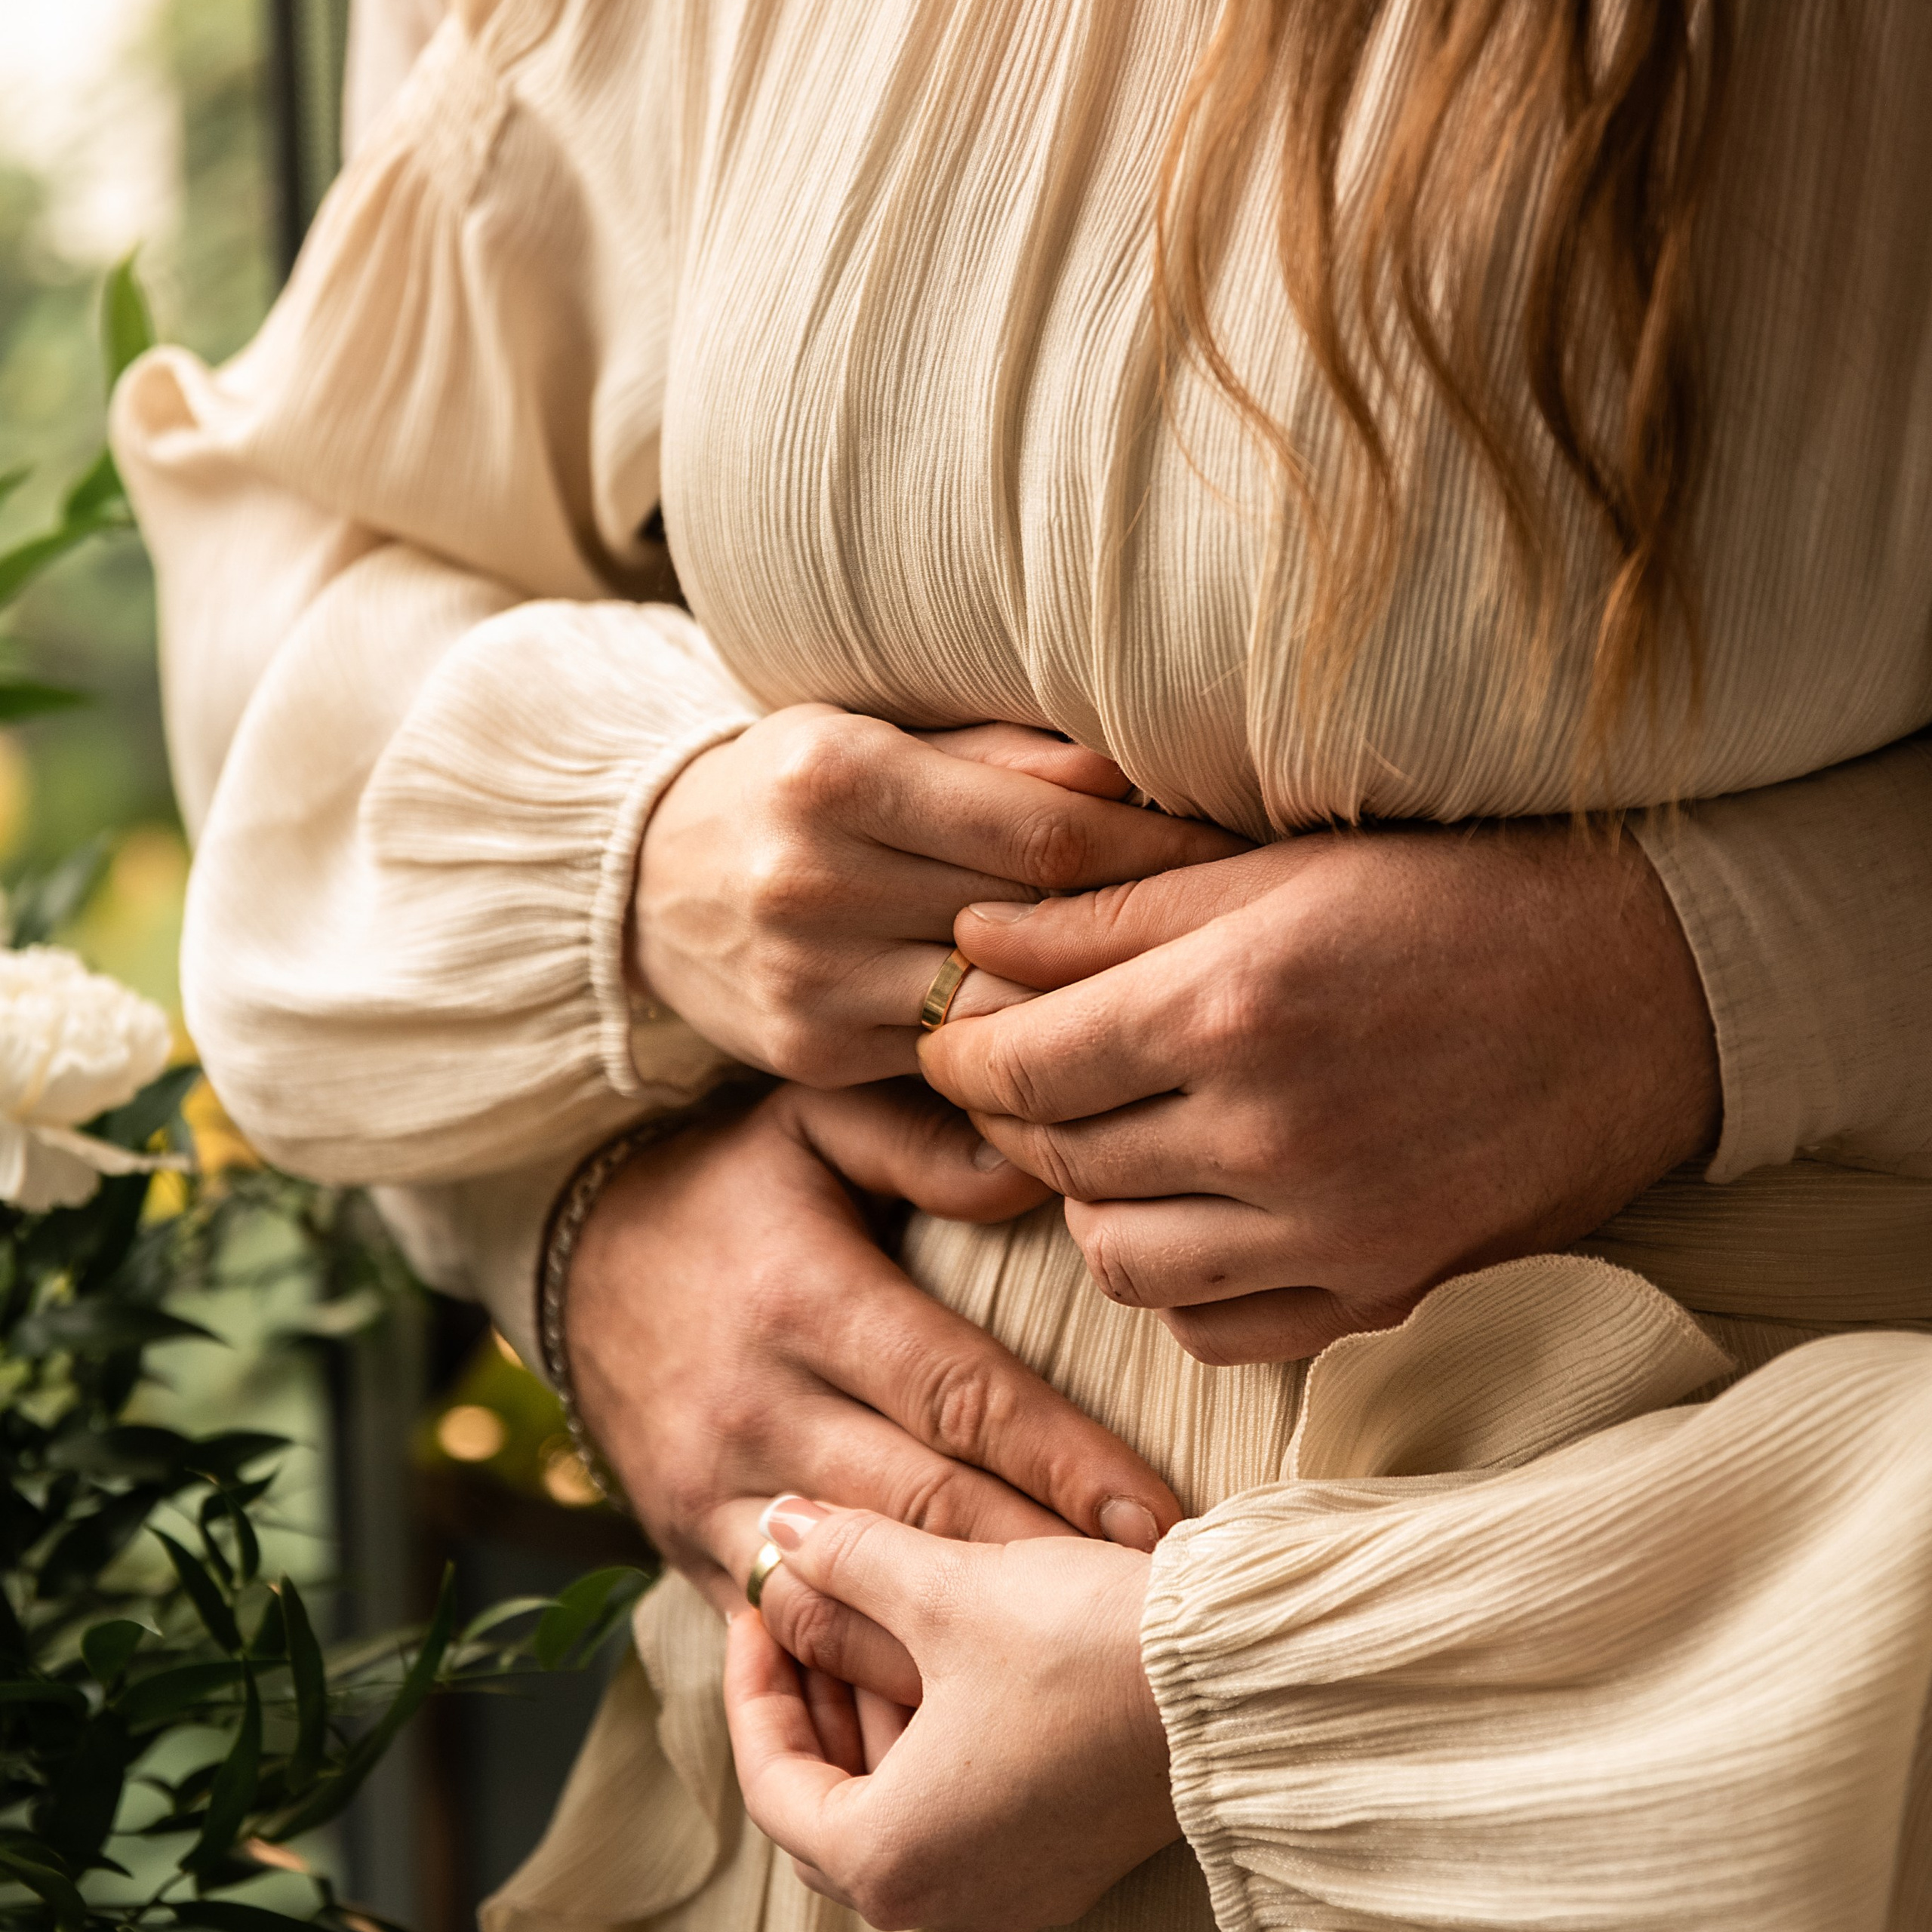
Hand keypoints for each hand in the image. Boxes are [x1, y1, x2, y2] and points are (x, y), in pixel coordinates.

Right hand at [566, 1081, 1182, 1681]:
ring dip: (964, 1646)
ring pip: (856, 1596)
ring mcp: (714, 1492)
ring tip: (1073, 1675)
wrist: (570, 1254)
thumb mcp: (808, 1122)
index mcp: (804, 1300)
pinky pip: (784, 1636)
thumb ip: (919, 1142)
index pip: (957, 1394)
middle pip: (925, 1511)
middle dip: (1043, 1568)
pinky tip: (951, 1717)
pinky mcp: (687, 1548)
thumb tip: (1032, 1171)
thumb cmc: (725, 1188)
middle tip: (1150, 1610)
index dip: (1062, 1459)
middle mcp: (758, 1408)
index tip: (1152, 1514)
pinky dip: (863, 1681)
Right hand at [633, 707, 1243, 1082]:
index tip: (1235, 855)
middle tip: (1237, 931)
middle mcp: (817, 882)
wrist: (642, 882)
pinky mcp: (809, 1058)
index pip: (1048, 829)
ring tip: (1176, 988)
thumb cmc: (788, 789)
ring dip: (1093, 1003)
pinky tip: (1083, 1036)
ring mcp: (810, 983)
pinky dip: (1020, 1049)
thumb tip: (1129, 774)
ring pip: (1000, 1010)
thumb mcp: (873, 734)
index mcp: (842, 776)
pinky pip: (949, 1062)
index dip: (1158, 848)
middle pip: (1033, 923)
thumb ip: (998, 756)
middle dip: (1144, 929)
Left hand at [727, 1497, 1176, 1930]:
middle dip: (808, 1700)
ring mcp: (1009, 1898)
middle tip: (799, 1611)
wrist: (1242, 1679)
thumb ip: (848, 1560)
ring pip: (891, 1811)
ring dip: (866, 1717)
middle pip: (826, 1806)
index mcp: (895, 1862)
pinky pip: (952, 1817)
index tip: (758, 1610)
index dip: (753, 1684)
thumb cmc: (1086, 1647)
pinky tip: (932, 1661)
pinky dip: (924, 1743)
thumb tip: (779, 1529)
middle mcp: (945, 1909)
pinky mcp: (1058, 1865)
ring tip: (864, 1615)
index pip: (774, 1781)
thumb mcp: (948, 1591)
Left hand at [921, 822, 1719, 1362]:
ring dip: (1089, 1200)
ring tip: (1113, 1142)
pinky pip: (1213, 1329)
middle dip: (1016, 1117)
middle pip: (1061, 1157)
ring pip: (1118, 1258)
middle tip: (1025, 1079)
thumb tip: (974, 941)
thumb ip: (1108, 914)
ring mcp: (1334, 1230)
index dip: (964, 1054)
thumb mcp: (1272, 871)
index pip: (1022, 1065)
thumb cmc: (1453, 901)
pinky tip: (1193, 1215)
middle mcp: (1276, 1132)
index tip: (955, 1040)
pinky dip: (1175, 1281)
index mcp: (1235, 1006)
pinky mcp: (1384, 1293)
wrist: (1642, 992)